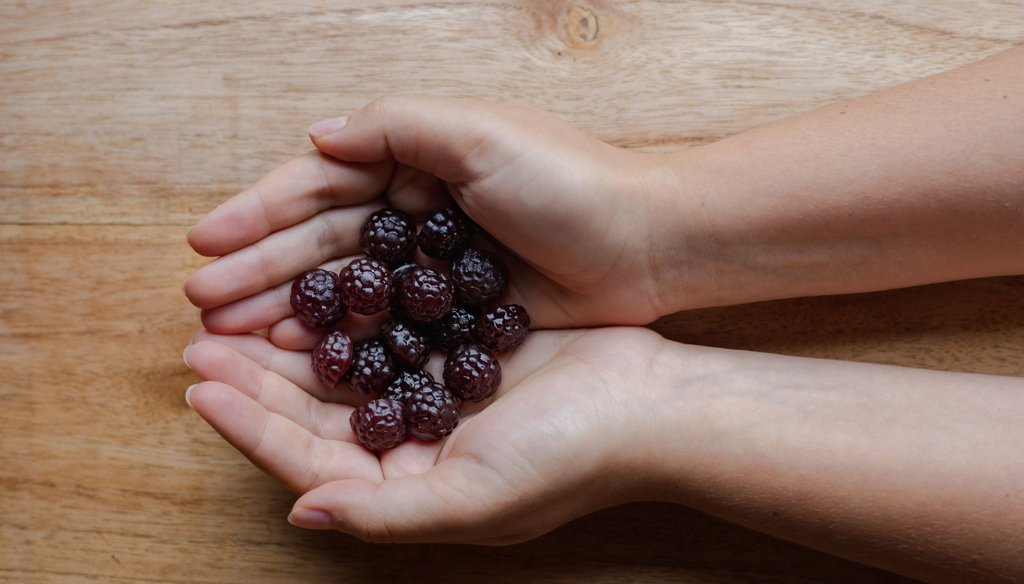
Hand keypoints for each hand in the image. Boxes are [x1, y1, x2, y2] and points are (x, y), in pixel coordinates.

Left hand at [182, 325, 669, 543]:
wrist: (650, 404)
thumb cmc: (570, 459)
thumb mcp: (474, 498)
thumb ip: (383, 514)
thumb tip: (299, 513)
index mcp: (408, 488)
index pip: (308, 463)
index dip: (252, 428)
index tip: (201, 390)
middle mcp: (413, 445)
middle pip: (316, 412)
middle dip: (257, 378)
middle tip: (203, 337)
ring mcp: (435, 394)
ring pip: (344, 367)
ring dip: (296, 339)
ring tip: (244, 308)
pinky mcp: (458, 349)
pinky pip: (389, 328)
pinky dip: (352, 311)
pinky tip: (321, 285)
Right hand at [184, 97, 683, 337]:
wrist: (651, 245)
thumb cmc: (571, 182)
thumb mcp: (481, 134)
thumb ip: (396, 127)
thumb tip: (316, 137)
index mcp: (417, 160)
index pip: (322, 184)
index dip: (260, 212)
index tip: (203, 243)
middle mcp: (419, 210)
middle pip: (323, 241)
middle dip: (260, 268)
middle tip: (201, 304)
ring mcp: (437, 266)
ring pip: (348, 287)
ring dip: (289, 307)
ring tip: (231, 333)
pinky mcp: (461, 312)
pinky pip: (387, 326)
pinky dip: (345, 339)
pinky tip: (304, 357)